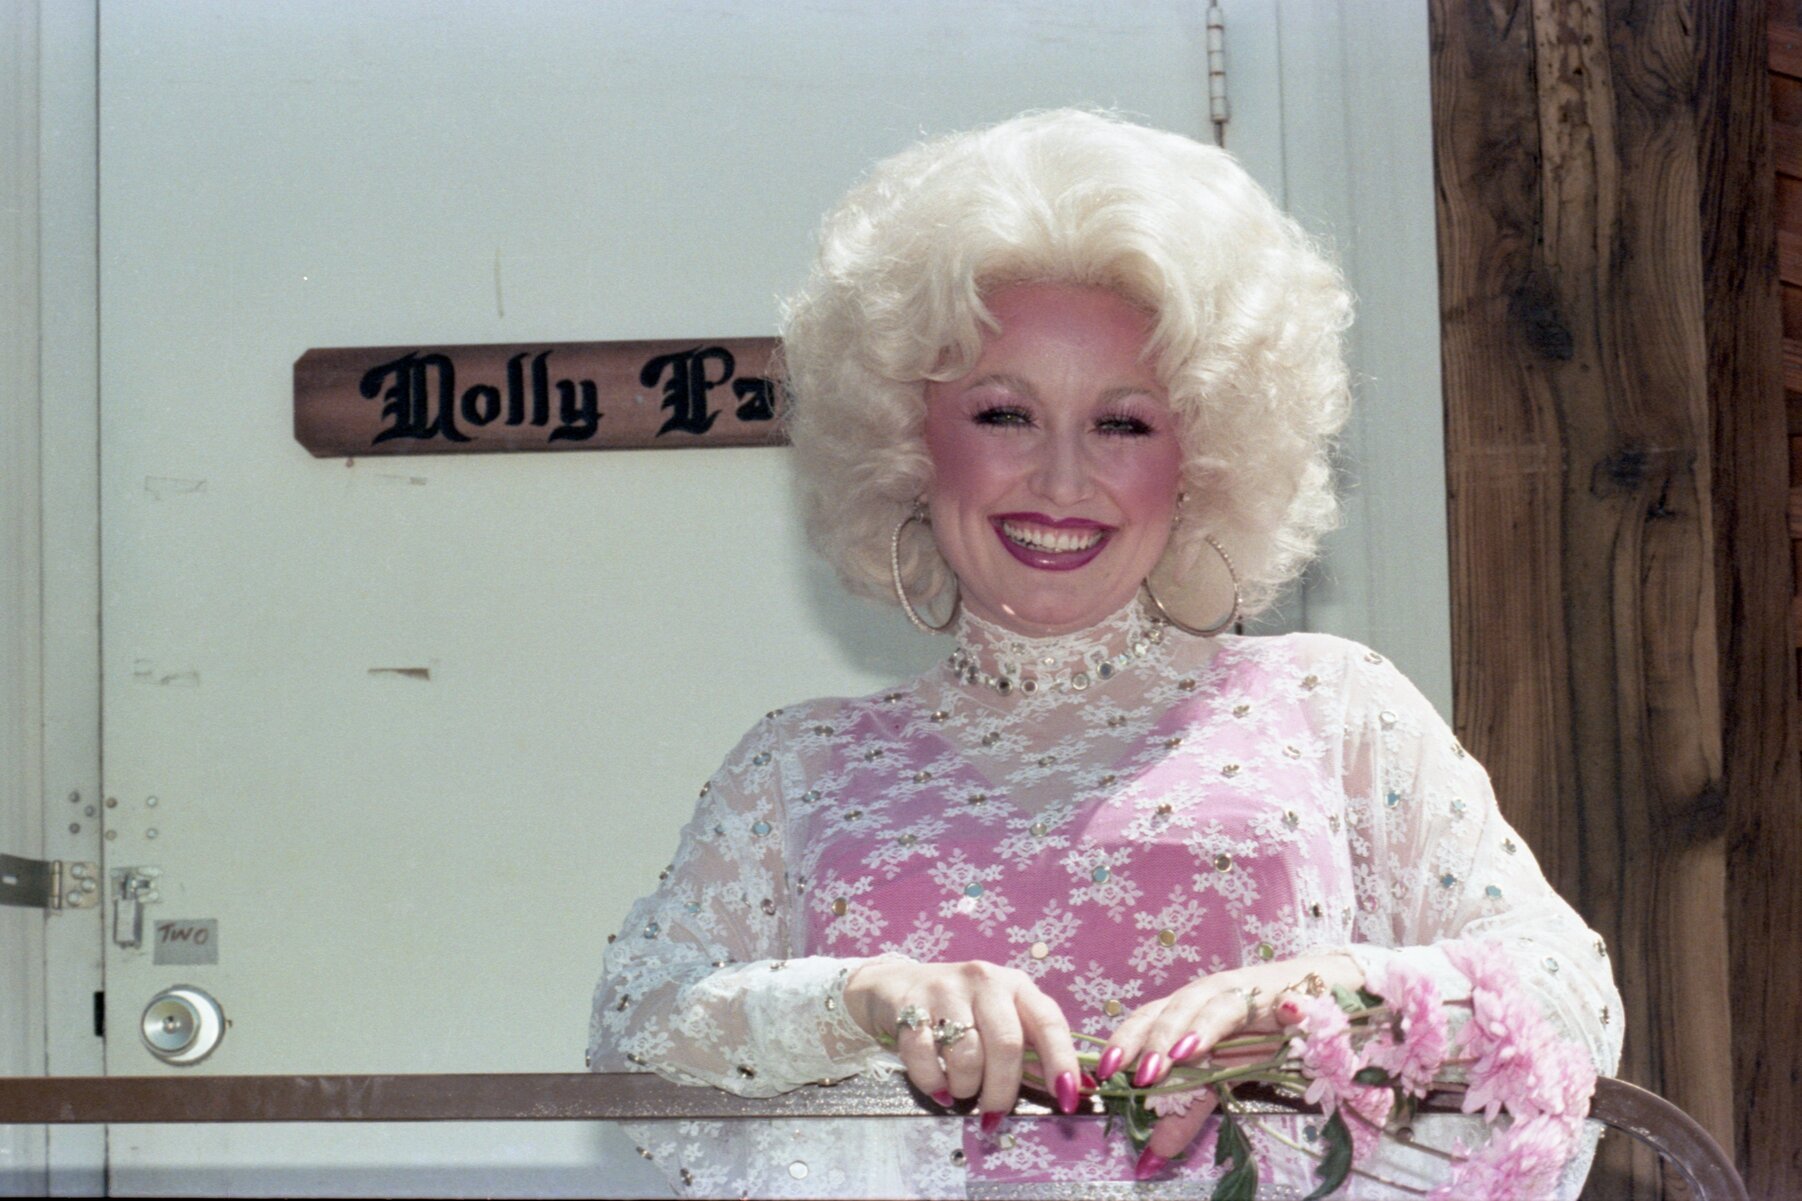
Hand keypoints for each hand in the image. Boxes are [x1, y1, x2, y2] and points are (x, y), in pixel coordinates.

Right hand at [844, 959, 1083, 1121]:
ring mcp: (946, 988)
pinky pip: (923, 1054)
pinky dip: (933, 1082)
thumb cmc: (960, 1011)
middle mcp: (985, 981)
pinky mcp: (910, 1002)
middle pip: (1006, 1044)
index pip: (1048, 1022)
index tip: (1067, 1098)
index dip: (1061, 1061)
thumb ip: (1029, 1048)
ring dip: (965, 1087)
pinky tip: (938, 1089)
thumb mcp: (999, 1019)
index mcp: (1017, 986)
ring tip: (961, 1092)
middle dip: (1002, 1091)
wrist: (895, 986)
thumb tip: (1064, 1088)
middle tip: (993, 1116)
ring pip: (966, 1053)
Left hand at [1099, 953, 1361, 1176]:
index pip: (1146, 1020)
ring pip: (1217, 1003)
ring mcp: (1248, 991)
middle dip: (1155, 1039)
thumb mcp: (1219, 1077)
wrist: (1315, 995)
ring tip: (1186, 1052)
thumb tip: (1148, 1160)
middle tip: (1142, 1072)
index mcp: (1185, 1013)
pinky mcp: (1291, 993)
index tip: (1105, 1074)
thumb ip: (1186, 1111)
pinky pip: (1289, 1001)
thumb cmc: (1258, 1033)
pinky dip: (1289, 1007)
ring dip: (1201, 1025)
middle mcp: (1208, 995)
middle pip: (1173, 1009)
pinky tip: (1287, 1014)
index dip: (1125, 1043)